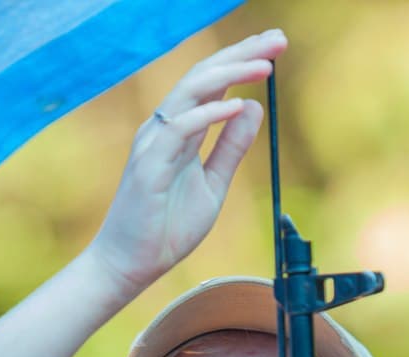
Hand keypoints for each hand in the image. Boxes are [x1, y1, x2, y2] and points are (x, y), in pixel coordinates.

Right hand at [86, 29, 287, 295]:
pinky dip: (209, 114)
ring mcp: (154, 143)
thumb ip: (231, 148)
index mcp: (180, 130)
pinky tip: (238, 106)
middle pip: (203, 76)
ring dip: (229, 75)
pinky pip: (180, 129)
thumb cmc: (166, 228)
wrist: (131, 265)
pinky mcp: (148, 164)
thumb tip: (253, 107)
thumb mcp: (213, 185)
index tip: (275, 47)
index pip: (212, 83)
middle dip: (241, 54)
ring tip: (264, 66)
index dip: (242, 60)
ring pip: (190, 92)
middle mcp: (164, 128)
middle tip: (277, 40)